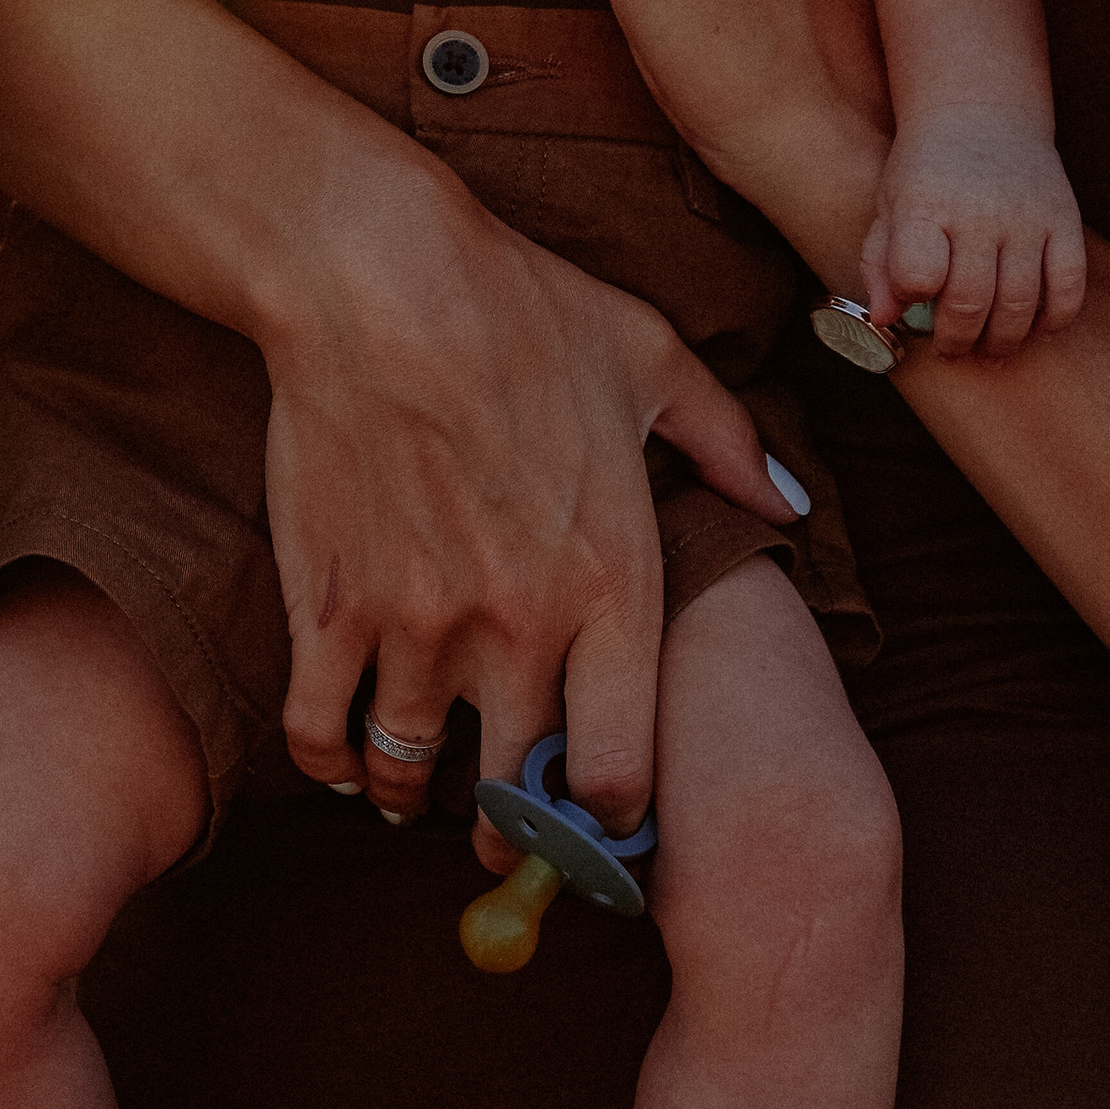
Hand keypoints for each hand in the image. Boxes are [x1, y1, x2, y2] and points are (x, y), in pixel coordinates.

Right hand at [262, 200, 800, 849]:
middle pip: (516, 795)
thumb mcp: (650, 359)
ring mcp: (416, 626)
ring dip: (410, 796)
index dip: (610, 816)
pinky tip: (342, 753)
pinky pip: (320, 733)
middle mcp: (520, 627)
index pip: (624, 773)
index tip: (597, 812)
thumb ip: (727, 442)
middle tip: (501, 833)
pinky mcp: (328, 607)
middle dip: (511, 833)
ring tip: (410, 793)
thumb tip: (789, 501)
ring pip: (410, 774)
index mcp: (613, 584)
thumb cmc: (519, 306)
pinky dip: (328, 760)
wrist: (375, 275)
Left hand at [862, 112, 1088, 358]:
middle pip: (971, 300)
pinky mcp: (1064, 219)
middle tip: (953, 350)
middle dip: (958, 340)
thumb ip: (881, 262)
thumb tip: (884, 319)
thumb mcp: (890, 203)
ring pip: (1021, 302)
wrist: (980, 111)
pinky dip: (1056, 318)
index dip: (914, 300)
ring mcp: (1026, 217)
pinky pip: (1069, 285)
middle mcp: (978, 211)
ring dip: (1004, 340)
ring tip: (990, 349)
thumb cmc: (926, 168)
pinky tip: (1038, 327)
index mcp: (925, 205)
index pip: (919, 272)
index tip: (915, 303)